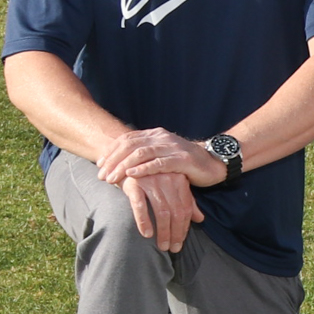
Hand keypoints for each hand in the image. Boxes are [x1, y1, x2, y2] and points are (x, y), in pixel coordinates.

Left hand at [97, 126, 228, 189]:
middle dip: (112, 161)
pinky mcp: (182, 159)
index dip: (110, 151)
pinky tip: (132, 176)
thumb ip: (145, 154)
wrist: (214, 163)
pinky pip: (159, 163)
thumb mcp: (162, 154)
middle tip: (101, 175)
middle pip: (130, 146)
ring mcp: (173, 147)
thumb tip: (121, 162)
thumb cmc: (185, 163)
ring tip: (112, 178)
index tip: (99, 164)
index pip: (127, 139)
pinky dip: (143, 169)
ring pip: (141, 154)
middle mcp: (162, 137)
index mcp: (156, 134)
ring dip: (123, 167)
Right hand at [122, 172, 204, 251]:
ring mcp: (151, 181)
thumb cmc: (151, 175)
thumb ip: (186, 200)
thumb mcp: (171, 185)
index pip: (186, 208)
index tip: (181, 242)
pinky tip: (147, 233)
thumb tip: (200, 219)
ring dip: (163, 231)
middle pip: (176, 211)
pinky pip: (140, 205)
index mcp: (179, 180)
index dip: (184, 227)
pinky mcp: (133, 183)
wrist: (127, 158)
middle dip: (176, 232)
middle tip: (173, 249)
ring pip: (162, 210)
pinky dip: (144, 220)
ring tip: (162, 246)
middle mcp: (167, 180)